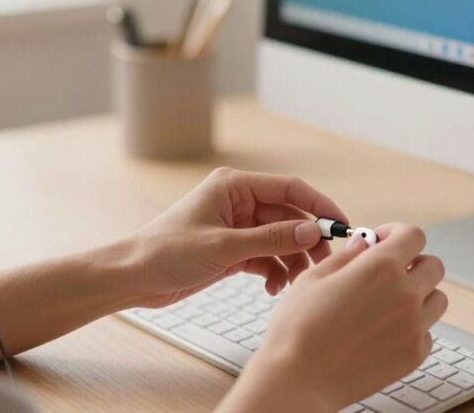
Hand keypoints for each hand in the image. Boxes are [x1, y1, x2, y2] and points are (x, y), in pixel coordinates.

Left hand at [120, 167, 347, 308]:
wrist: (132, 277)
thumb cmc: (166, 252)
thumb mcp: (224, 246)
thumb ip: (272, 239)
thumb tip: (313, 231)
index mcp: (234, 185)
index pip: (290, 188)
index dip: (319, 205)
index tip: (342, 226)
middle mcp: (238, 201)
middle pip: (289, 216)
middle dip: (307, 240)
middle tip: (323, 265)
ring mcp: (236, 226)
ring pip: (280, 239)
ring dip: (291, 261)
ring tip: (294, 283)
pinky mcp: (232, 250)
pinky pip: (266, 257)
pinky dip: (274, 271)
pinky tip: (273, 288)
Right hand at [220, 224, 447, 412]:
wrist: (299, 379)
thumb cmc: (298, 329)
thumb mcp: (314, 278)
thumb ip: (346, 256)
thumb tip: (363, 244)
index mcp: (382, 267)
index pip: (413, 236)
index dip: (397, 233)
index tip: (382, 241)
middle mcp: (406, 294)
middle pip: (433, 266)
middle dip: (412, 262)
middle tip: (388, 272)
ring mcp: (414, 327)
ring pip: (437, 299)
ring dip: (419, 294)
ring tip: (388, 303)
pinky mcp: (413, 356)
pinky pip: (427, 332)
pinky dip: (414, 327)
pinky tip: (385, 330)